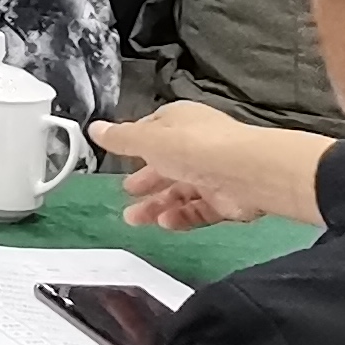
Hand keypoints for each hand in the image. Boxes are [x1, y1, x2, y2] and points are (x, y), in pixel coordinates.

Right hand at [96, 104, 328, 230]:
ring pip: (180, 191)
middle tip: (127, 193)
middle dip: (145, 180)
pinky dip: (181, 217)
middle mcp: (198, 146)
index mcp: (180, 122)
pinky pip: (199, 210)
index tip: (119, 157)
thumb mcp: (148, 140)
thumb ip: (121, 139)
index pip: (154, 131)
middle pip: (166, 165)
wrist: (249, 173)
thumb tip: (94, 128)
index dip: (136, 144)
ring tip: (135, 218)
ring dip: (157, 204)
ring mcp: (214, 174)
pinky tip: (165, 223)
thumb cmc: (193, 147)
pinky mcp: (227, 201)